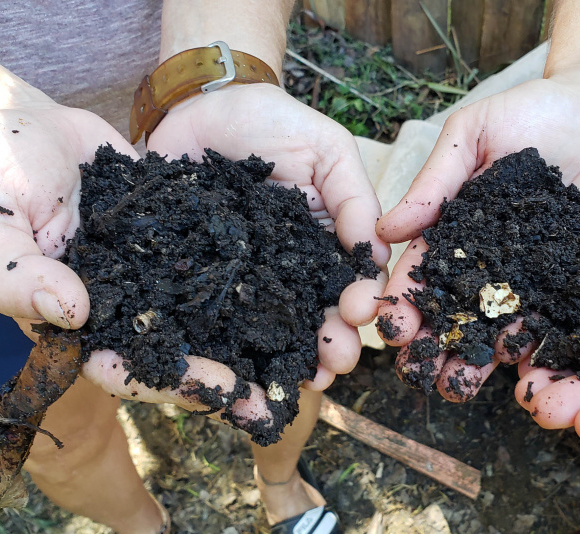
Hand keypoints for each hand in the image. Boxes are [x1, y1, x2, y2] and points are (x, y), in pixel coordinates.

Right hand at [0, 104, 281, 428]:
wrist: (10, 122)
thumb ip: (16, 274)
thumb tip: (71, 314)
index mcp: (73, 322)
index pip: (125, 367)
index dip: (172, 381)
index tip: (220, 386)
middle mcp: (120, 305)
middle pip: (179, 351)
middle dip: (228, 376)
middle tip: (279, 395)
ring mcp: (150, 272)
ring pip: (207, 313)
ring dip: (251, 335)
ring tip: (305, 350)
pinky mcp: (175, 235)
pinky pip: (216, 259)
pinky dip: (253, 274)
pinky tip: (299, 282)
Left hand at [146, 83, 390, 389]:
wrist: (201, 107)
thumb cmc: (274, 122)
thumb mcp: (328, 150)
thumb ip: (353, 199)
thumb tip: (378, 257)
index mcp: (328, 243)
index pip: (353, 281)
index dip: (361, 301)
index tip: (360, 312)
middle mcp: (293, 270)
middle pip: (319, 317)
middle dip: (333, 343)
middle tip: (335, 362)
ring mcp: (248, 279)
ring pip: (274, 329)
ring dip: (292, 360)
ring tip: (304, 380)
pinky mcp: (204, 279)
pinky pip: (218, 316)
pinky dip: (232, 346)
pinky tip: (244, 369)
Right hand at [374, 78, 579, 400]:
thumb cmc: (530, 111)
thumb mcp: (472, 135)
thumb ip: (435, 182)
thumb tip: (383, 231)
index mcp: (459, 231)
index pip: (425, 273)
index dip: (404, 301)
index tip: (389, 328)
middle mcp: (493, 262)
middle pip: (458, 311)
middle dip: (435, 344)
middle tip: (418, 375)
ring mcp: (536, 276)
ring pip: (502, 326)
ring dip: (478, 359)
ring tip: (459, 386)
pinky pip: (560, 319)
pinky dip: (542, 346)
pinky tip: (525, 371)